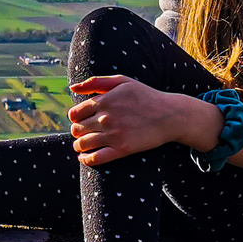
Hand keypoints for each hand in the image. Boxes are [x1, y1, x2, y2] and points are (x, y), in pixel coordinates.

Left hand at [67, 74, 181, 166]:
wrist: (170, 115)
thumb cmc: (145, 96)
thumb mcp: (122, 81)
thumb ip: (96, 82)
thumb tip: (72, 88)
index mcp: (104, 101)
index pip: (74, 114)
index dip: (74, 118)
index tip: (79, 120)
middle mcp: (106, 118)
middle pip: (77, 129)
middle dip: (77, 132)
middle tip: (81, 133)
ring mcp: (114, 134)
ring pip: (83, 144)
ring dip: (79, 146)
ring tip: (81, 146)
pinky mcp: (122, 149)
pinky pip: (95, 158)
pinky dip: (86, 160)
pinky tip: (85, 158)